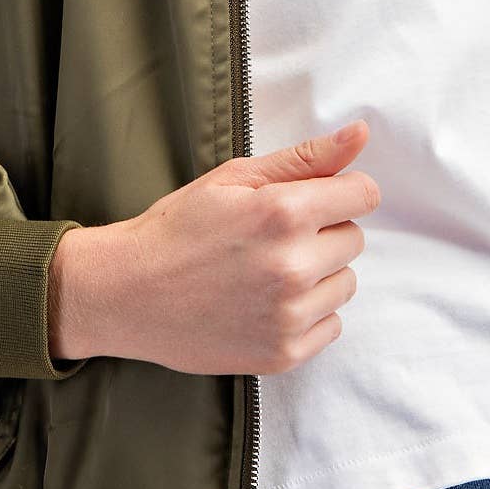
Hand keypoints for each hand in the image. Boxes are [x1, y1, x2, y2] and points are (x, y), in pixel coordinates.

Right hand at [50, 120, 380, 374]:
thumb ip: (306, 158)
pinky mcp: (283, 353)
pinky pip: (331, 325)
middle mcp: (292, 266)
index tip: (313, 201)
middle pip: (353, 239)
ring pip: (345, 283)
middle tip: (271, 238)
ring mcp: (289, 316)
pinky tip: (266, 304)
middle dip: (322, 233)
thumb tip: (361, 135)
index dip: (340, 193)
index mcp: (283, 213)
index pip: (363, 195)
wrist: (126, 293)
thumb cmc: (178, 229)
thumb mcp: (234, 178)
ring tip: (265, 272)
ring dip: (318, 275)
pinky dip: (307, 315)